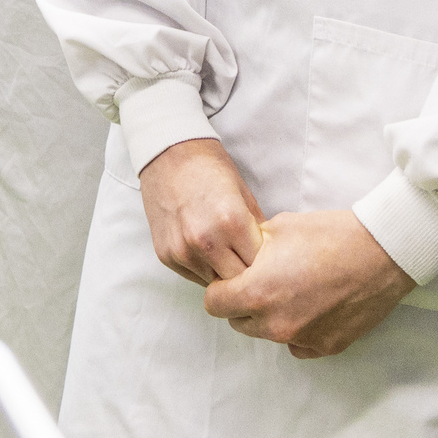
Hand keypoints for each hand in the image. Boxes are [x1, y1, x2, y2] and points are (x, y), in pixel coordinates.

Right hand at [138, 137, 265, 284]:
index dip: (266, 264)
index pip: (260, 267)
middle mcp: (205, 241)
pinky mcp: (166, 255)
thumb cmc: (210, 169)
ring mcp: (182, 250)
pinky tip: (206, 250)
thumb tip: (271, 258)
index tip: (265, 257)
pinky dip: (204, 268)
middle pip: (239, 282)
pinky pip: (194, 276)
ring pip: (216, 284)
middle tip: (248, 260)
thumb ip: (258, 230)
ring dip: (224, 273)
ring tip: (226, 254)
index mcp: (231, 222)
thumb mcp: (244, 194)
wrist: (168, 153)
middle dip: (247, 274)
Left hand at [202, 208, 415, 358]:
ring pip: (266, 334)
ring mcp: (302, 339)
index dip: (221, 287)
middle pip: (238, 322)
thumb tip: (237, 257)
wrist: (382, 252)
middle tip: (262, 280)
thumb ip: (248, 249)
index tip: (233, 277)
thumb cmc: (330, 234)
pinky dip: (298, 329)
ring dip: (269, 316)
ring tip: (291, 289)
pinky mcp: (327, 347)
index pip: (214, 304)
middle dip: (242, 302)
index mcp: (258, 292)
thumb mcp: (277, 227)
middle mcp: (276, 323)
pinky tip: (311, 306)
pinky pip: (297, 344)